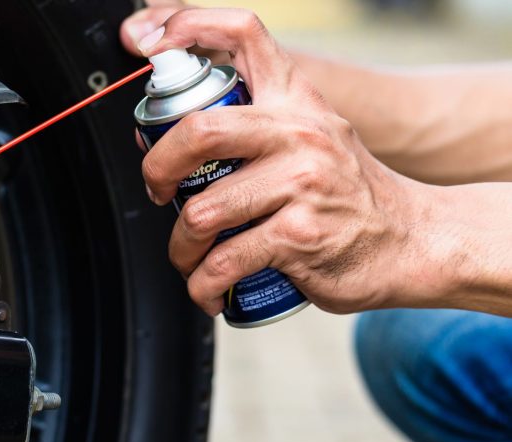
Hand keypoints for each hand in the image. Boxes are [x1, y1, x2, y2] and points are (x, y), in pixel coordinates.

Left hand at [129, 8, 448, 315]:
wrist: (415, 241)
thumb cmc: (350, 193)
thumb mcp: (313, 136)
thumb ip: (253, 127)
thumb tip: (165, 139)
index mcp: (295, 100)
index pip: (243, 34)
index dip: (189, 26)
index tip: (152, 44)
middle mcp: (298, 133)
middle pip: (199, 130)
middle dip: (156, 168)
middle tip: (158, 191)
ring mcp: (301, 183)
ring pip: (202, 212)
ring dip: (180, 247)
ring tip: (190, 257)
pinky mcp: (300, 235)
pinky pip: (224, 262)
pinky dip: (202, 284)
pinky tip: (209, 289)